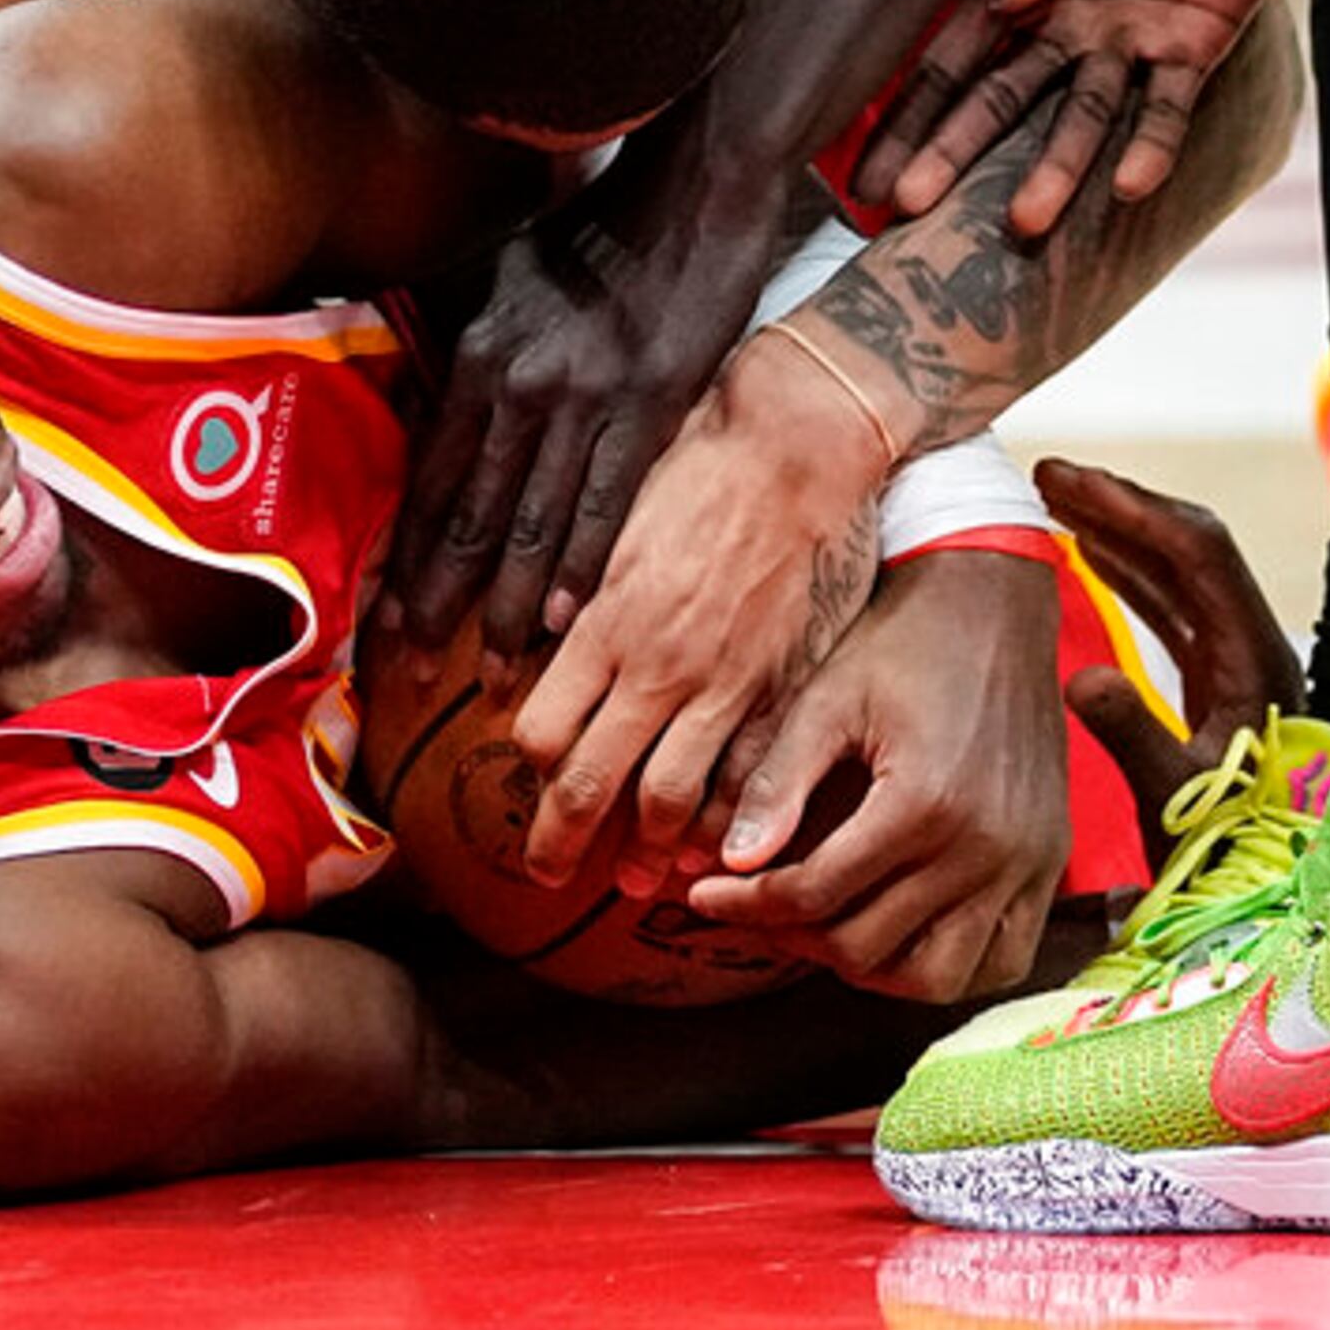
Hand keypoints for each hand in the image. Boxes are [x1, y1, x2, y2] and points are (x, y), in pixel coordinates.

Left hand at [389, 156, 787, 662]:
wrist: (695, 185)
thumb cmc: (606, 226)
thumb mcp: (516, 273)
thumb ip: (484, 343)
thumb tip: (451, 393)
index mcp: (480, 352)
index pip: (429, 477)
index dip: (407, 554)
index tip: (385, 618)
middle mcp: (517, 380)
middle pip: (467, 513)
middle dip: (439, 600)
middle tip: (416, 670)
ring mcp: (584, 395)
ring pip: (532, 521)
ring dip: (510, 607)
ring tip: (497, 674)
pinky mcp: (651, 402)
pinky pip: (607, 501)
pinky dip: (583, 567)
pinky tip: (569, 620)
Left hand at [506, 332, 887, 887]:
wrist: (799, 445)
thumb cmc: (700, 464)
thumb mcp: (615, 518)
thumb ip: (580, 586)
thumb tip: (543, 629)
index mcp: (605, 621)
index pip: (543, 729)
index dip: (530, 764)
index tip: (530, 775)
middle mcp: (657, 665)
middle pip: (590, 782)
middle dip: (559, 841)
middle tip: (543, 874)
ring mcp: (723, 683)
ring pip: (668, 797)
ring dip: (643, 852)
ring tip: (632, 884)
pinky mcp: (782, 686)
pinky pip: (746, 779)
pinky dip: (724, 824)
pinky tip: (715, 849)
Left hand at [679, 547, 1070, 1001]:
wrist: (995, 601)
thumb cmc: (903, 639)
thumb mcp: (826, 698)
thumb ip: (777, 784)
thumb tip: (728, 865)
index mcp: (922, 803)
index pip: (813, 895)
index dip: (744, 905)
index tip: (701, 895)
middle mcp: (983, 848)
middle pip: (866, 946)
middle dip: (793, 934)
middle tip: (755, 906)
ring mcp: (1025, 864)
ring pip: (936, 978)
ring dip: (871, 965)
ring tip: (826, 926)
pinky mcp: (1049, 864)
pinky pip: (1003, 960)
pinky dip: (950, 967)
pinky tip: (902, 933)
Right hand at [853, 0, 1298, 233]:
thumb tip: (1004, 2)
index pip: (951, 55)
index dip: (910, 110)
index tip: (867, 166)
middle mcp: (1064, 20)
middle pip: (1000, 100)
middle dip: (955, 152)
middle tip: (909, 210)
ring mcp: (1126, 38)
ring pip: (1080, 117)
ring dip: (1054, 168)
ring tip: (1025, 220)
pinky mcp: (1194, 44)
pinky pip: (1169, 107)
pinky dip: (1152, 144)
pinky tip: (1129, 184)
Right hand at [1025, 455, 1305, 852]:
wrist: (1282, 893)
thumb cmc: (1233, 852)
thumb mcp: (1177, 801)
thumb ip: (1134, 738)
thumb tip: (1082, 679)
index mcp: (1252, 660)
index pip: (1197, 553)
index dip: (1130, 508)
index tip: (1067, 485)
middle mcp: (1251, 648)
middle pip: (1188, 548)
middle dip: (1120, 505)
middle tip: (1050, 477)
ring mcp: (1237, 662)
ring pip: (1178, 572)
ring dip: (1120, 532)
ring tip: (1058, 504)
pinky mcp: (1220, 681)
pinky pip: (1171, 604)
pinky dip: (1128, 572)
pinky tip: (1090, 557)